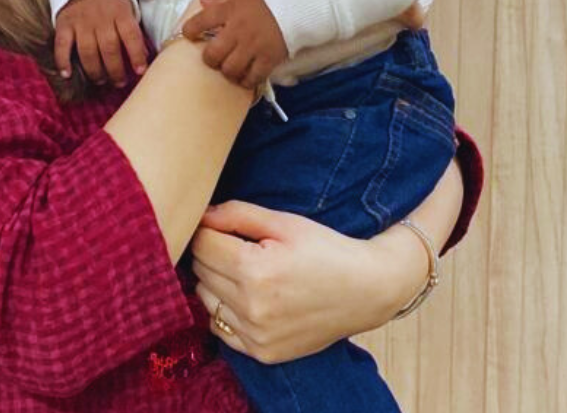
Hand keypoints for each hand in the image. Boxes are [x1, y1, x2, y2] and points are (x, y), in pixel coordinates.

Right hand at [54, 0, 147, 86]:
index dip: (137, 56)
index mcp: (120, 13)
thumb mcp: (127, 9)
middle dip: (115, 70)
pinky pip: (62, 45)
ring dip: (95, 71)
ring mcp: (81, 22)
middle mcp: (101, 18)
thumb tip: (143, 57)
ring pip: (88, 51)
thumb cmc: (111, 2)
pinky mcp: (64, 24)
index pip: (131, 36)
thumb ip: (133, 30)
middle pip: (109, 49)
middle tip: (119, 82)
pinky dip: (63, 61)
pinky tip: (67, 74)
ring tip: (100, 80)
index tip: (140, 72)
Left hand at [182, 0, 287, 87]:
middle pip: (212, 54)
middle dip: (210, 59)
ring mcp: (253, 46)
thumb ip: (220, 0)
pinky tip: (246, 76)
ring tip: (231, 67)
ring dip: (227, 71)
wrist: (295, 3)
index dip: (190, 30)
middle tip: (214, 58)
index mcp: (229, 11)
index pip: (200, 22)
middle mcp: (238, 30)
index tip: (189, 34)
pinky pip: (252, 77)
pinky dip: (246, 80)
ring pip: (230, 69)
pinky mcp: (268, 58)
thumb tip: (202, 0)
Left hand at [189, 161, 464, 360]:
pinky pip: (219, 327)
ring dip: (214, 281)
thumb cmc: (325, 248)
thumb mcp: (284, 221)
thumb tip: (201, 215)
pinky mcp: (263, 352)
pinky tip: (247, 296)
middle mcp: (252, 307)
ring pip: (205, 298)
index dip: (208, 229)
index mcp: (255, 270)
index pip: (201, 244)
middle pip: (200, 270)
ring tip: (242, 270)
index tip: (221, 225)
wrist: (366, 290)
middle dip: (211, 252)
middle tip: (235, 244)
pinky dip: (225, 309)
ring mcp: (257, 335)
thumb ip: (236, 214)